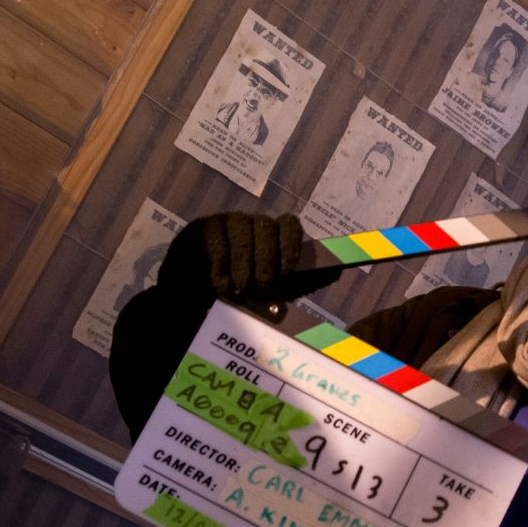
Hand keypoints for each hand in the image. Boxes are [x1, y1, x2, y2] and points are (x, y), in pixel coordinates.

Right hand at [159, 213, 339, 305]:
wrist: (190, 304)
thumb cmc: (236, 299)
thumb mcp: (271, 294)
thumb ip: (300, 283)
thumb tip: (337, 270)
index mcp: (271, 238)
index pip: (289, 225)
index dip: (291, 245)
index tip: (287, 271)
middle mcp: (251, 224)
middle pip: (267, 226)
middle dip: (267, 259)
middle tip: (261, 286)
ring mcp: (225, 222)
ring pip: (243, 229)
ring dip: (243, 265)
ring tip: (238, 290)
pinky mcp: (201, 227)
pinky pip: (216, 239)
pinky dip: (220, 265)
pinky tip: (218, 284)